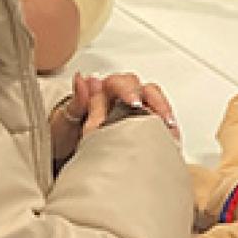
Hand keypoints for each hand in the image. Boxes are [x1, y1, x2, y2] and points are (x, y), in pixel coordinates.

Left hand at [48, 72, 178, 160]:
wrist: (66, 159)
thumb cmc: (65, 138)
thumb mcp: (66, 120)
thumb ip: (78, 100)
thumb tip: (83, 78)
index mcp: (103, 91)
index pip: (121, 83)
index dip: (129, 91)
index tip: (133, 103)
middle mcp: (120, 98)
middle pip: (143, 89)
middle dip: (154, 101)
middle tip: (157, 116)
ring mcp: (133, 112)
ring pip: (155, 102)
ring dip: (164, 111)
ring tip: (169, 126)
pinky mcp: (142, 127)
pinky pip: (159, 121)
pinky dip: (166, 126)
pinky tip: (171, 134)